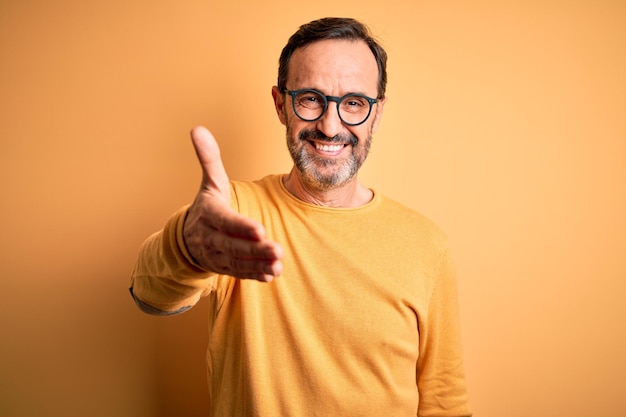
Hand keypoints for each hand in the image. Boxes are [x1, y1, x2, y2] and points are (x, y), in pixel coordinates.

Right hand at [183, 126, 282, 281]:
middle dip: (254, 250)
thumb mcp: (209, 182)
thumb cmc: (207, 206)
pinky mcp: (224, 268)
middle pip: (232, 246)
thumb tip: (197, 128)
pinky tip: (272, 274)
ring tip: (279, 263)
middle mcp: (210, 237)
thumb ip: (208, 158)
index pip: (225, 222)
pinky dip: (255, 275)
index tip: (260, 230)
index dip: (241, 227)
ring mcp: (216, 256)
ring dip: (258, 264)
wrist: (186, 239)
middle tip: (278, 250)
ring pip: (237, 263)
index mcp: (209, 214)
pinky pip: (239, 273)